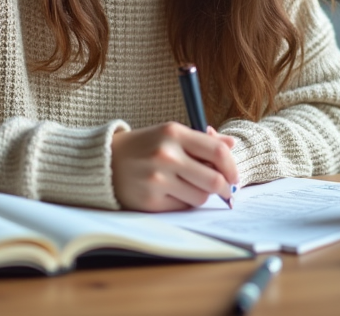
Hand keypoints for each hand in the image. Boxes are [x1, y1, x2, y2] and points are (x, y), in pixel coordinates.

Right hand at [110, 122, 237, 211]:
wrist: (106, 161)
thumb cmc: (144, 146)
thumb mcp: (170, 134)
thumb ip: (202, 140)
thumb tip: (231, 145)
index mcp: (173, 133)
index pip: (217, 151)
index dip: (232, 166)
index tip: (234, 175)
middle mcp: (166, 155)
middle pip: (214, 180)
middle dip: (223, 187)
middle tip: (223, 188)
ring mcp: (157, 179)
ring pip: (200, 197)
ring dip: (201, 194)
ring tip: (188, 185)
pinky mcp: (150, 201)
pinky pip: (182, 207)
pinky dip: (183, 202)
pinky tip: (171, 192)